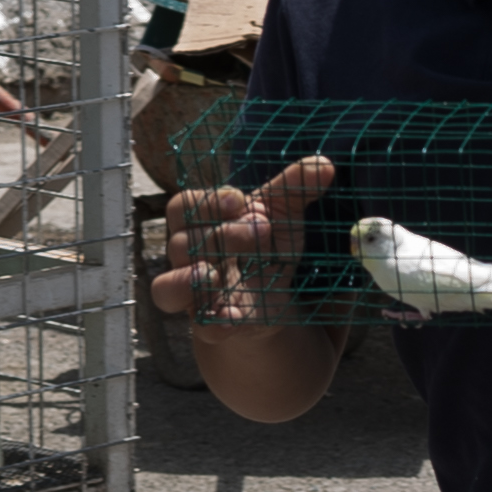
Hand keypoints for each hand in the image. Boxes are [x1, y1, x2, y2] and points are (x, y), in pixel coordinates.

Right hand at [152, 154, 333, 325]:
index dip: (205, 203)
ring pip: (167, 288)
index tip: (239, 201)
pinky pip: (202, 327)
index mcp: (200, 223)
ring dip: (189, 280)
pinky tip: (235, 319)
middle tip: (263, 231)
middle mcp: (188, 258)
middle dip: (221, 236)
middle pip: (180, 244)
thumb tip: (324, 164)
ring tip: (214, 274)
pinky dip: (216, 324)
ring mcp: (195, 294)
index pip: (181, 207)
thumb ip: (296, 187)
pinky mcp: (212, 325)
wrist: (274, 294)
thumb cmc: (267, 244)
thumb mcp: (283, 213)